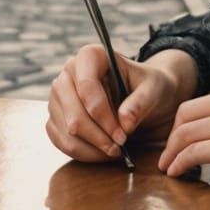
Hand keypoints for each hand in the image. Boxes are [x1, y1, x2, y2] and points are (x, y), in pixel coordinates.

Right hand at [46, 44, 194, 163]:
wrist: (142, 96)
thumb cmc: (147, 86)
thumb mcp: (153, 89)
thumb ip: (141, 102)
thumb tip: (125, 122)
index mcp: (90, 56)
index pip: (87, 87)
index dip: (103, 114)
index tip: (122, 134)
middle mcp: (68, 73)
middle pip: (74, 113)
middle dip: (98, 136)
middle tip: (120, 148)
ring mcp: (58, 97)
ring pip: (67, 131)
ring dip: (92, 148)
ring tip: (115, 151)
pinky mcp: (56, 118)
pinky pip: (62, 142)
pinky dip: (83, 153)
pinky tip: (103, 153)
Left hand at [158, 83, 209, 183]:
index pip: (194, 105)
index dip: (179, 128)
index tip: (176, 148)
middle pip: (185, 117)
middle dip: (170, 142)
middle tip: (168, 162)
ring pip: (187, 134)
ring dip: (172, 155)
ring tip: (170, 172)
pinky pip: (200, 153)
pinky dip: (183, 164)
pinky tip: (181, 175)